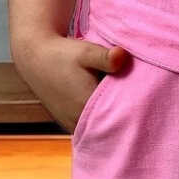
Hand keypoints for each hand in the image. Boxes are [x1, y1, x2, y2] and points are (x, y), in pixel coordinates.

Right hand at [15, 32, 130, 134]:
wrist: (35, 57)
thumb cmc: (62, 54)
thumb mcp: (86, 51)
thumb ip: (106, 57)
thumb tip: (123, 56)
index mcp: (86, 107)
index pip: (120, 116)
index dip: (135, 108)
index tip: (143, 98)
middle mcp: (78, 122)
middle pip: (111, 124)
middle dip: (124, 114)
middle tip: (136, 98)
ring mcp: (72, 125)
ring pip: (100, 127)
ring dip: (110, 118)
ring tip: (121, 100)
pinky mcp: (69, 123)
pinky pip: (90, 127)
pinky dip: (99, 119)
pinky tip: (106, 104)